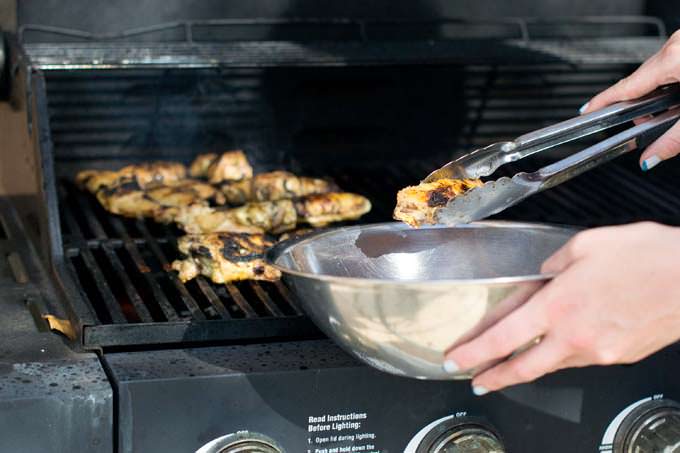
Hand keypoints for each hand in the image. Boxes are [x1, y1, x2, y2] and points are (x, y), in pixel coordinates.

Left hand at [444, 222, 679, 394]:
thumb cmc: (647, 256)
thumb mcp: (587, 244)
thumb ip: (554, 263)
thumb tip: (542, 276)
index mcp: (558, 304)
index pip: (502, 337)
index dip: (473, 352)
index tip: (455, 359)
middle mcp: (574, 335)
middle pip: (522, 368)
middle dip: (493, 377)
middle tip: (475, 381)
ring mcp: (598, 352)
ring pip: (552, 365)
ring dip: (527, 366)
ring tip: (510, 365)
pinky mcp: (619, 357)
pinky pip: (581, 359)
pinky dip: (562, 355)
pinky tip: (558, 347)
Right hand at [581, 31, 679, 170]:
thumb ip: (675, 139)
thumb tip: (651, 158)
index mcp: (673, 62)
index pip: (625, 87)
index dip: (602, 102)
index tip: (586, 112)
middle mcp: (677, 46)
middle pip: (641, 80)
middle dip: (641, 107)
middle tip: (649, 128)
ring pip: (659, 72)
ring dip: (662, 95)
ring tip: (677, 113)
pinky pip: (674, 64)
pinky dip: (674, 83)